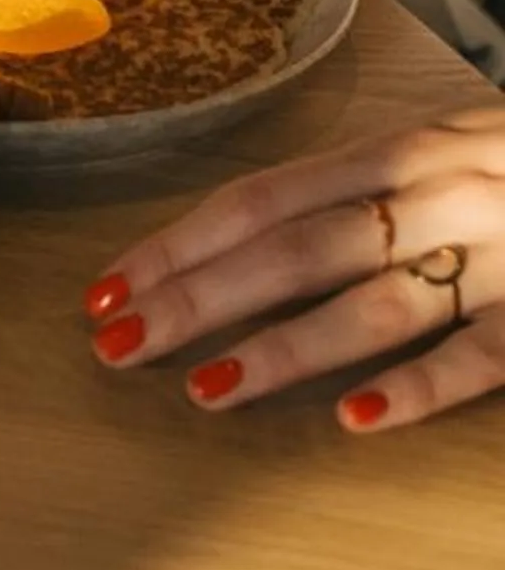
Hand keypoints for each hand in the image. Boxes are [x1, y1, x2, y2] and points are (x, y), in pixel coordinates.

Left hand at [85, 111, 504, 432]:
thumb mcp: (458, 149)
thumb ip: (374, 186)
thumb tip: (260, 238)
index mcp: (405, 150)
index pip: (261, 199)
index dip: (179, 243)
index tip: (104, 286)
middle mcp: (441, 190)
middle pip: (292, 248)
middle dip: (195, 296)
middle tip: (113, 342)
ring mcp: (503, 249)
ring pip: (372, 299)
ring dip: (280, 347)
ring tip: (203, 389)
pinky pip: (485, 350)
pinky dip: (421, 384)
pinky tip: (358, 419)